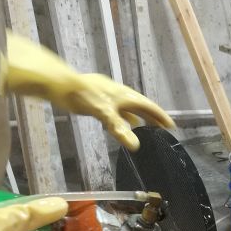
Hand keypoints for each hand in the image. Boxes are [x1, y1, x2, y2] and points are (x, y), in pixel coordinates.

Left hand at [3, 33, 173, 151]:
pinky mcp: (98, 100)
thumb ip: (119, 129)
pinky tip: (120, 125)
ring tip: (145, 129)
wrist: (59, 83)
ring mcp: (108, 96)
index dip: (160, 116)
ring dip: (138, 119)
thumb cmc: (82, 95)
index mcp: (124, 95)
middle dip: (152, 118)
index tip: (171, 126)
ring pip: (128, 108)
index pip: (148, 106)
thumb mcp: (103, 113)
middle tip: (162, 129)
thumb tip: (135, 146)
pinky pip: (116, 110)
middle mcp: (119, 94)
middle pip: (140, 107)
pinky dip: (122, 119)